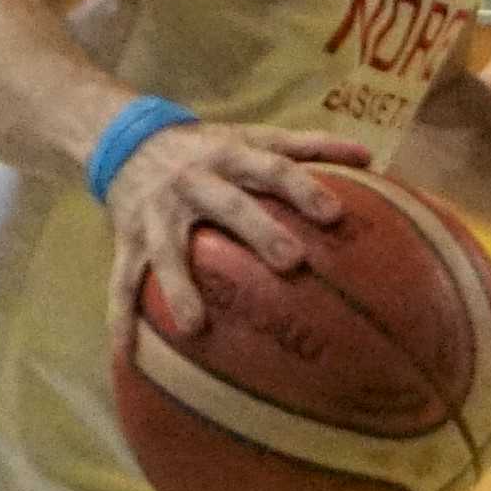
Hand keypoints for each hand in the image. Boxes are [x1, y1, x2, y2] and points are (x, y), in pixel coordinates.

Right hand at [103, 119, 370, 343]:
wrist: (125, 140)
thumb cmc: (208, 148)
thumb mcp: (253, 136)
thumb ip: (309, 147)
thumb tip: (369, 156)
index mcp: (229, 155)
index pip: (272, 168)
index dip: (302, 188)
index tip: (334, 214)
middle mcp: (192, 182)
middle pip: (228, 206)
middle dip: (257, 231)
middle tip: (291, 262)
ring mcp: (155, 214)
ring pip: (166, 251)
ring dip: (177, 286)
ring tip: (194, 327)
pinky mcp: (127, 240)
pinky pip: (121, 281)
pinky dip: (121, 317)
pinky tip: (128, 354)